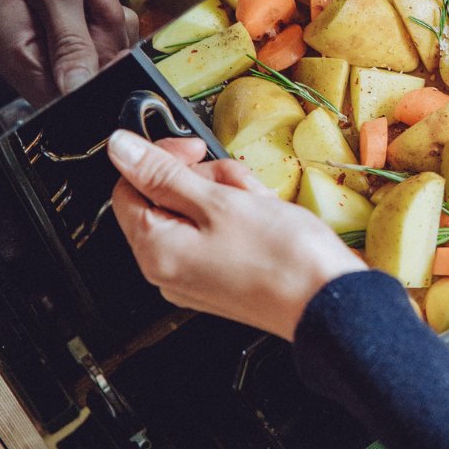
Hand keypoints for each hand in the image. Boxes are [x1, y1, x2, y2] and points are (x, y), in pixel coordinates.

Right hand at [0, 0, 138, 104]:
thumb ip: (71, 44)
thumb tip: (76, 91)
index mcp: (12, 47)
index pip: (58, 96)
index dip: (93, 79)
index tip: (115, 52)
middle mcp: (26, 47)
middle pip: (86, 71)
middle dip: (102, 34)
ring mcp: (47, 32)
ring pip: (100, 47)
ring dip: (105, 14)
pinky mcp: (66, 17)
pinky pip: (101, 26)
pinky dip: (106, 4)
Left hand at [108, 131, 365, 339]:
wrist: (329, 300)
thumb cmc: (281, 257)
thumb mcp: (218, 200)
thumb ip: (163, 173)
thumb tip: (120, 148)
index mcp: (155, 249)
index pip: (130, 186)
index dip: (160, 157)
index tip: (196, 148)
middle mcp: (168, 267)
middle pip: (168, 197)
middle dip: (207, 178)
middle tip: (238, 185)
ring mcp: (196, 274)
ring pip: (199, 210)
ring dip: (230, 194)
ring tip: (259, 204)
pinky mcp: (224, 275)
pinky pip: (220, 231)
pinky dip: (241, 215)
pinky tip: (266, 218)